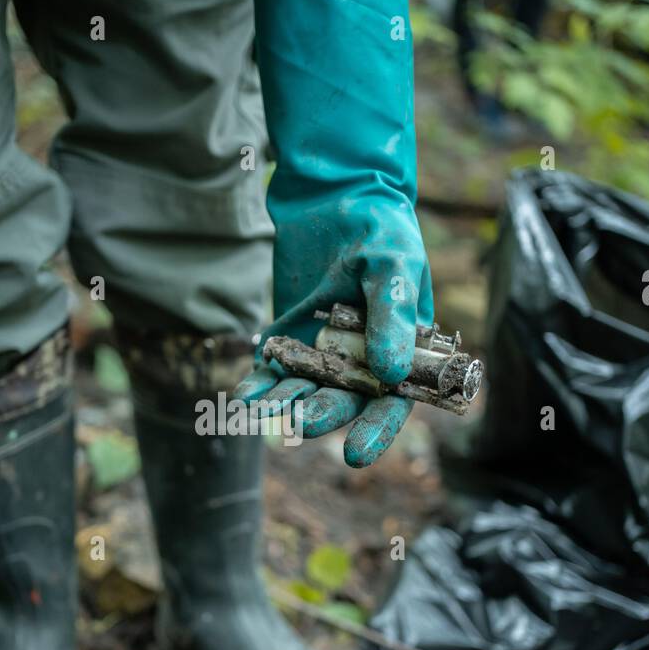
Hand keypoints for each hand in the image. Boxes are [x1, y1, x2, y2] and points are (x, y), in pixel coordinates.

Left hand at [234, 198, 431, 466]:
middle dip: (324, 416)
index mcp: (404, 351)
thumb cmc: (380, 229)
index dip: (377, 429)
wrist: (335, 195)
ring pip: (306, 390)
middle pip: (345, 401)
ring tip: (266, 413)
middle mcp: (364, 360)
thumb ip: (391, 317)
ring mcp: (324, 351)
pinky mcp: (289, 338)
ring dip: (287, 404)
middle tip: (301, 425)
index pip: (394, 400)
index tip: (355, 455)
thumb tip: (389, 373)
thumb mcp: (392, 266)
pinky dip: (260, 386)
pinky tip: (244, 397)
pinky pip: (273, 371)